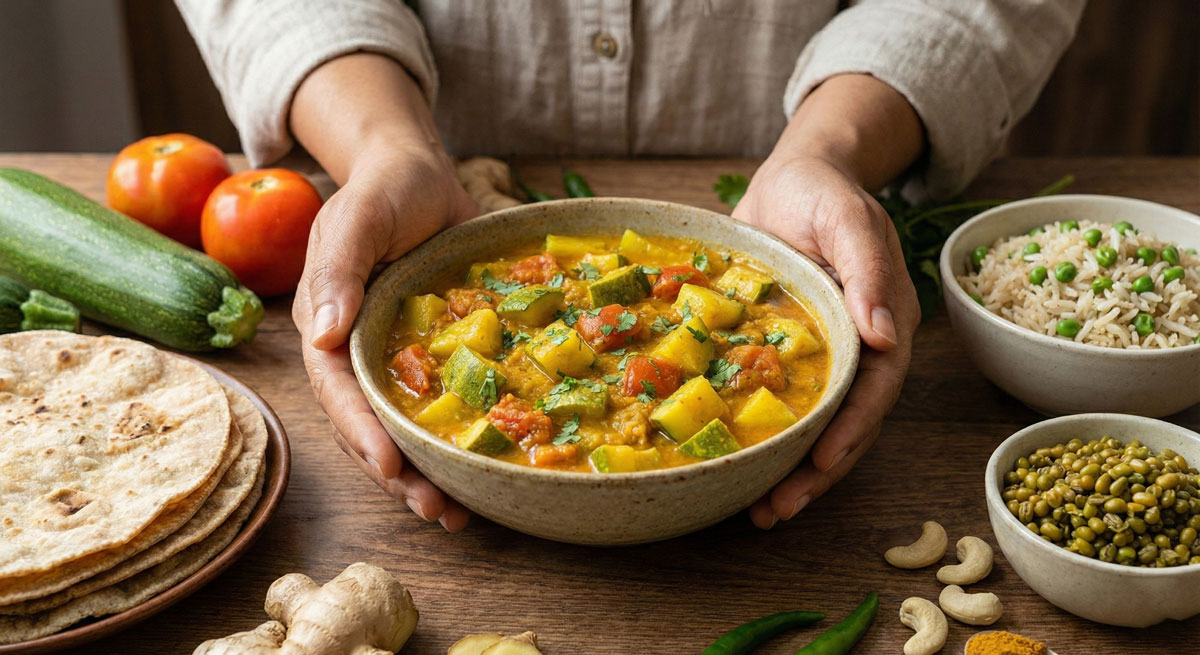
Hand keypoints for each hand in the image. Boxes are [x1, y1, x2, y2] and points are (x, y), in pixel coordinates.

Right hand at [292, 144, 477, 529]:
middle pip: (368, 424)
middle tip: (436, 511)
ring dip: (425, 472)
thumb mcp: (359, 217)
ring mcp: (392, 356)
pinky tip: (482, 471)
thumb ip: (340, 269)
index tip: (391, 466)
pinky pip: (438, 404)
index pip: (337, 390)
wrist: (420, 172)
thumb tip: (321, 332)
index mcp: (327, 322)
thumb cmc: (385, 187)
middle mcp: (355, 350)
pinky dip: (454, 439)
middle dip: (398, 473)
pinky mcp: (430, 355)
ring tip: (457, 515)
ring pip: (402, 426)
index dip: (362, 431)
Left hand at [733, 154, 919, 527]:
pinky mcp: (788, 358)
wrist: (793, 180)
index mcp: (882, 319)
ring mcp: (823, 357)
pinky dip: (766, 440)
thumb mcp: (844, 216)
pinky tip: (739, 468)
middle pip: (847, 423)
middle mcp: (858, 348)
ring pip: (815, 426)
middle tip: (776, 510)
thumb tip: (888, 333)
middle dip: (816, 472)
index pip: (875, 388)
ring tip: (758, 512)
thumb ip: (866, 267)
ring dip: (790, 471)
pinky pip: (781, 405)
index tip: (822, 463)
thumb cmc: (822, 191)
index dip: (852, 430)